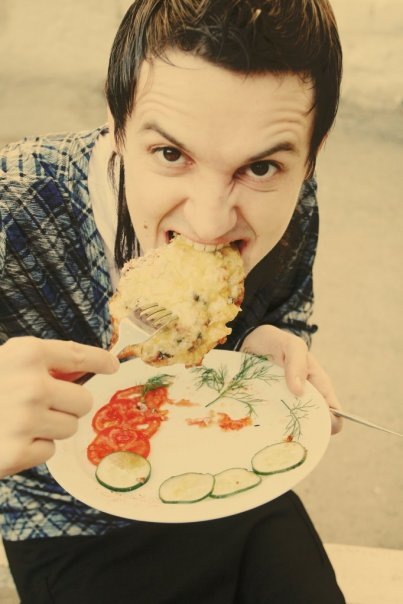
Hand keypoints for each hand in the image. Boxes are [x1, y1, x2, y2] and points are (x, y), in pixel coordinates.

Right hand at [0, 337, 118, 477]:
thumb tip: (82, 372)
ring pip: (70, 427)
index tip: (112, 365)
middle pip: (83, 400)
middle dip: (67, 405)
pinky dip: (32, 449)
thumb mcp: (5, 364)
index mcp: (26, 353)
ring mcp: (25, 419)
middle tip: (37, 406)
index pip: (79, 356)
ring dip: (50, 429)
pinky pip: (49, 451)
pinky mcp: (17, 452)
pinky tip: (8, 441)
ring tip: (17, 423)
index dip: (100, 360)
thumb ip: (40, 364)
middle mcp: (31, 384)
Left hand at [240, 325, 342, 434]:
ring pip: (295, 426)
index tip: (312, 424)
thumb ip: (297, 364)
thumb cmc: (277, 341)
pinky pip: (275, 421)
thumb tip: (299, 391)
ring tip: (272, 428)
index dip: (330, 423)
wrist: (250, 340)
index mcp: (319, 384)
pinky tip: (260, 424)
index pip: (334, 412)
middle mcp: (306, 397)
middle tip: (287, 428)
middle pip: (314, 424)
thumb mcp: (291, 346)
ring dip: (286, 429)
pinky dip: (271, 425)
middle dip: (306, 430)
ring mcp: (288, 403)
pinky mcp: (271, 405)